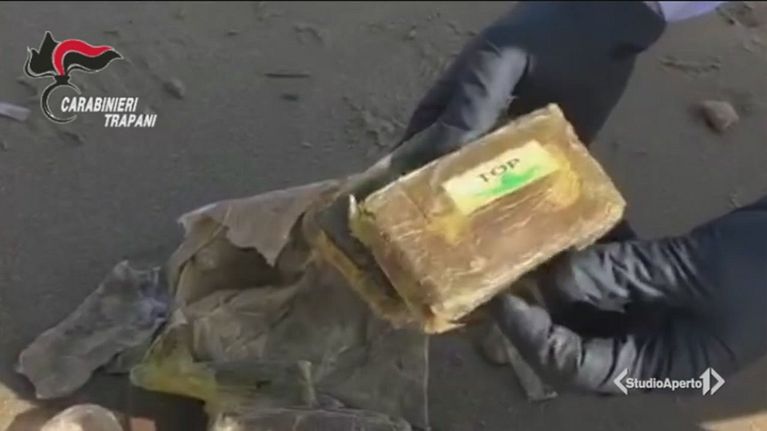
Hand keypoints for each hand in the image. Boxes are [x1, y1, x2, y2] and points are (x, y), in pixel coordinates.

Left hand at [491, 196, 766, 393]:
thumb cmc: (763, 265)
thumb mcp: (692, 270)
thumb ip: (622, 275)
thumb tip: (556, 279)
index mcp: (664, 368)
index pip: (580, 369)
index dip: (537, 340)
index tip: (507, 305)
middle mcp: (649, 354)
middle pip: (573, 350)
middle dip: (535, 321)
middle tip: (504, 283)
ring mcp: (650, 325)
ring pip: (584, 322)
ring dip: (553, 297)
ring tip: (521, 266)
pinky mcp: (652, 297)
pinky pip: (604, 293)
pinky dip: (581, 276)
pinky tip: (561, 252)